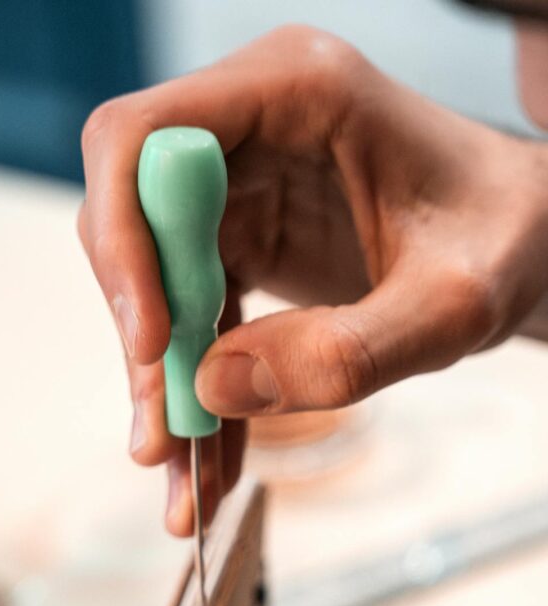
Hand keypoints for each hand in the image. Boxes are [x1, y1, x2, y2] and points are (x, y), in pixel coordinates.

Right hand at [79, 24, 547, 534]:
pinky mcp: (241, 240)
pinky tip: (209, 463)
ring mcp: (239, 185)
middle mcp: (248, 127)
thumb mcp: (452, 307)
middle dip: (144, 341)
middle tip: (163, 442)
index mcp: (294, 90)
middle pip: (132, 224)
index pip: (144, 140)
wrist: (526, 244)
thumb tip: (214, 389)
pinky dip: (198, 394)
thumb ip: (347, 352)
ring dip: (163, 388)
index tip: (156, 344)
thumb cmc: (507, 241)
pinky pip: (192, 321)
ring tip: (184, 486)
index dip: (126, 242)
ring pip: (153, 287)